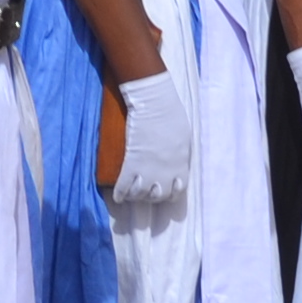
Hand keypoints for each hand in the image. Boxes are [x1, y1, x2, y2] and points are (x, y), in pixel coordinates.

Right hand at [107, 67, 191, 206]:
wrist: (154, 104)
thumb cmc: (172, 115)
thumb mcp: (184, 138)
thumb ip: (180, 153)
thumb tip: (176, 158)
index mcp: (180, 165)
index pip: (177, 190)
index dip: (170, 194)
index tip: (164, 192)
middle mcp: (165, 172)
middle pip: (158, 195)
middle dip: (151, 198)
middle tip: (144, 194)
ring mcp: (148, 169)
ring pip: (140, 194)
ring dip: (135, 197)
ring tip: (129, 195)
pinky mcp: (131, 164)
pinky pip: (124, 186)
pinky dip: (120, 193)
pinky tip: (117, 197)